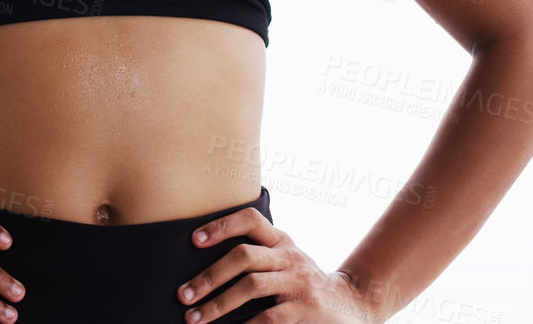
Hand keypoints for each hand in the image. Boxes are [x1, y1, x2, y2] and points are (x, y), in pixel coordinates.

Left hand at [175, 206, 384, 323]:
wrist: (349, 305)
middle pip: (244, 256)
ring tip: (194, 318)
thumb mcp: (284, 260)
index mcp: (281, 240)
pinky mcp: (304, 308)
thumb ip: (256, 255)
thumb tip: (202, 267)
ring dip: (218, 304)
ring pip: (251, 286)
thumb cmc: (302, 282)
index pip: (250, 219)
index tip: (193, 240)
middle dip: (209, 276)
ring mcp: (298, 282)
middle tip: (183, 295)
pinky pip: (268, 317)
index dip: (221, 225)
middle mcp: (289, 256)